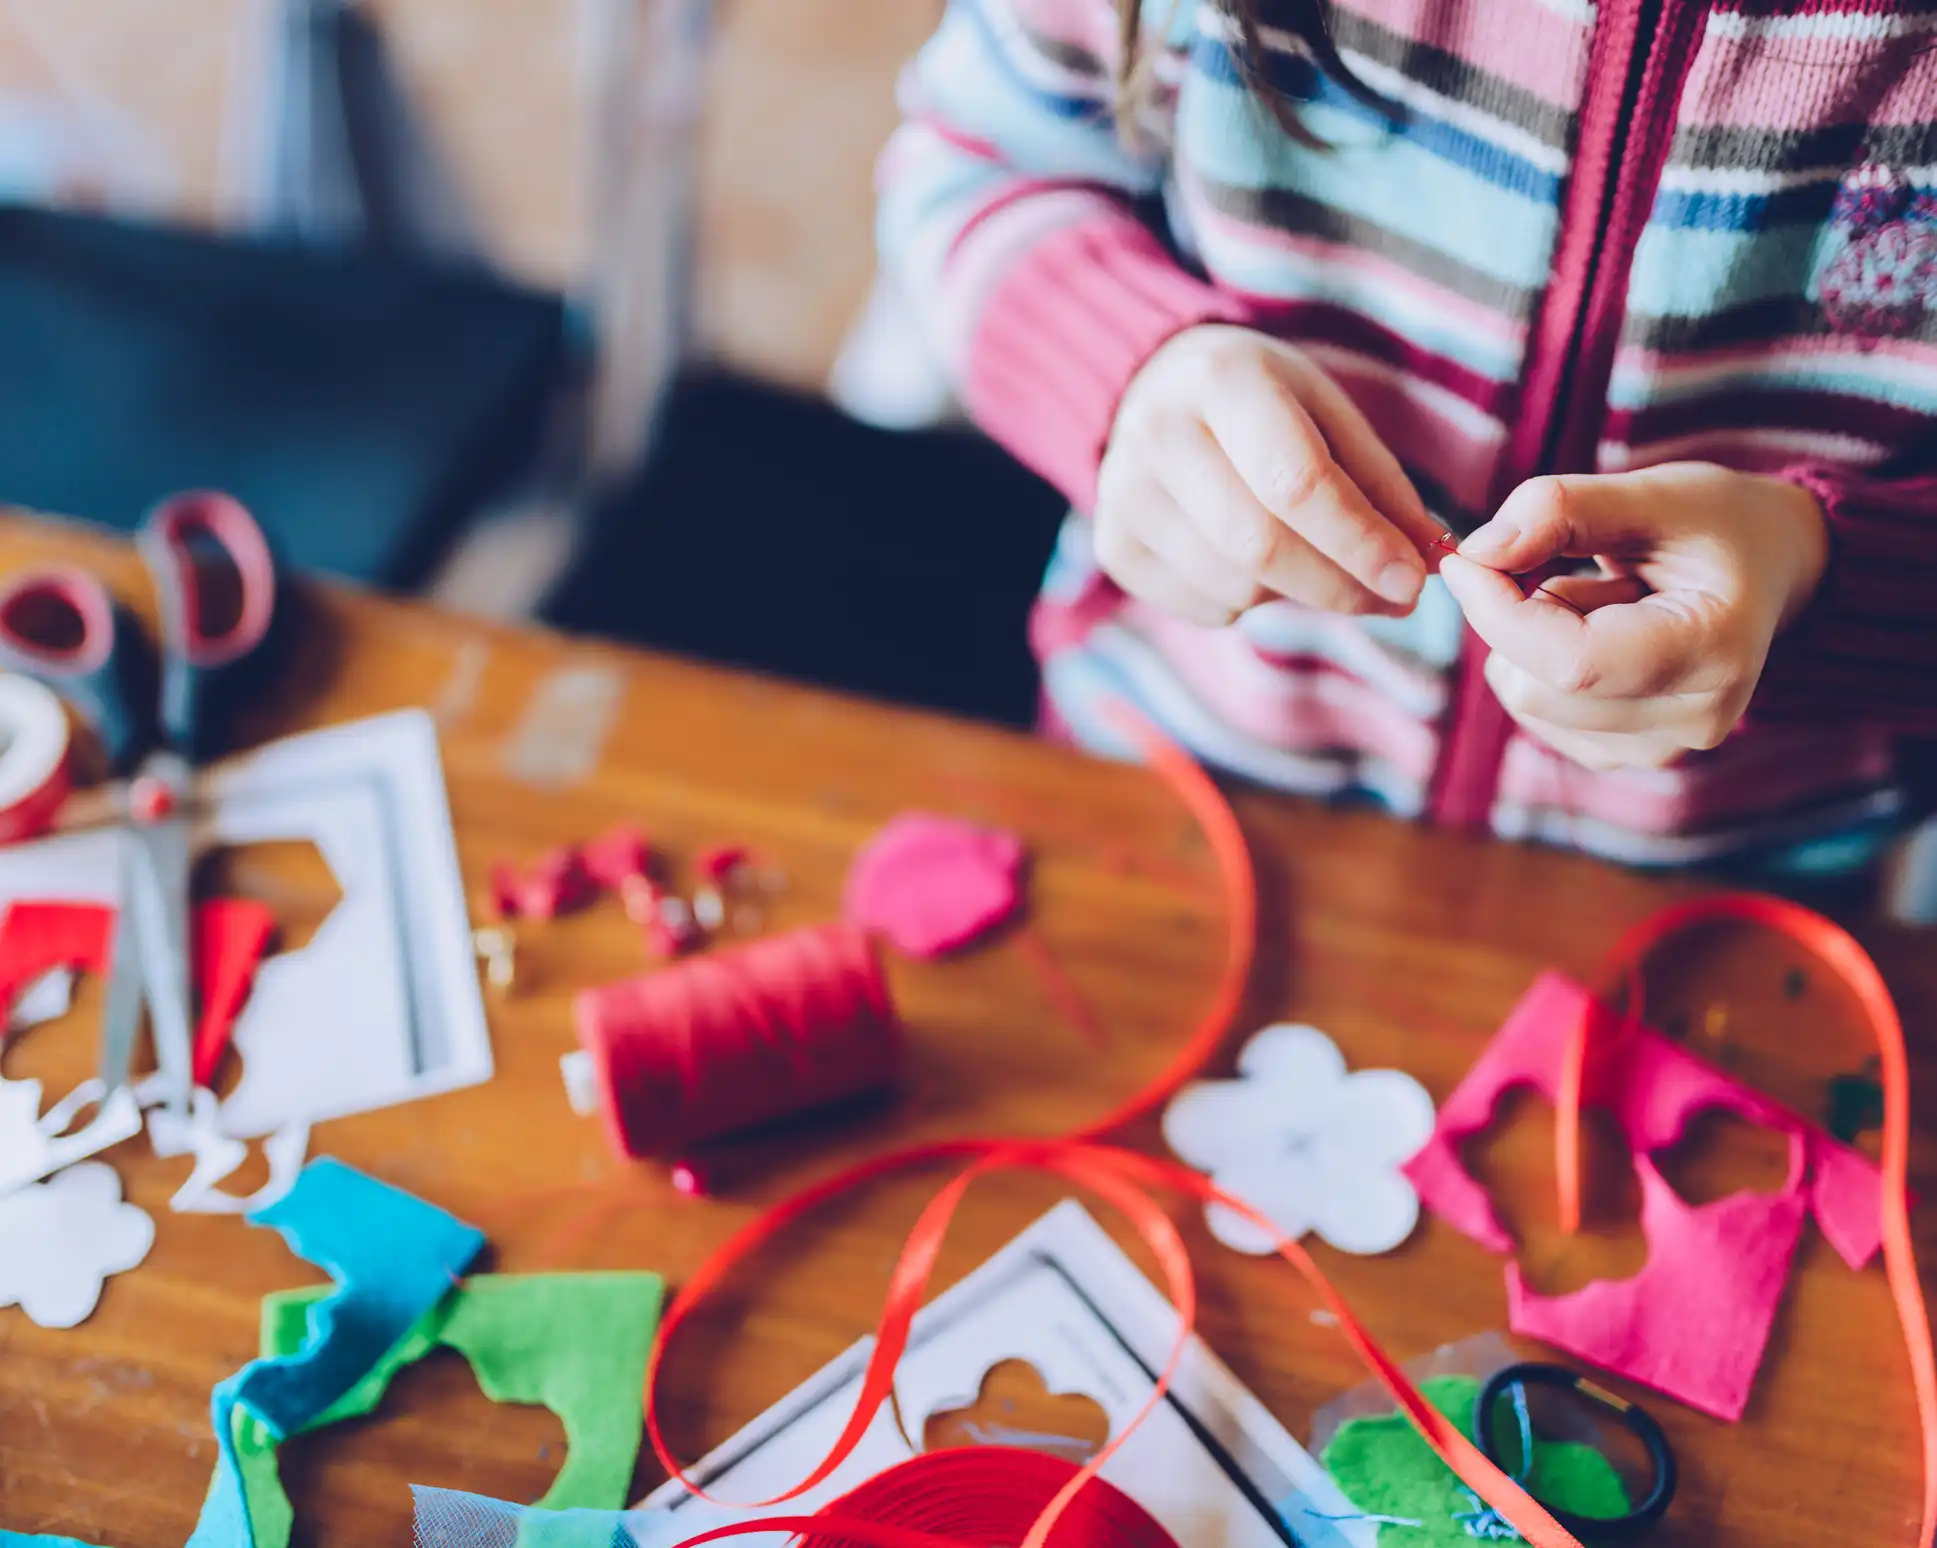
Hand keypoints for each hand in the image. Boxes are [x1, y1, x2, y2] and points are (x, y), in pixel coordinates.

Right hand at [1094, 326, 1444, 626]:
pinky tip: (1252, 561)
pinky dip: (1251, 603)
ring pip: (1236, 588)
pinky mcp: (1113, 546)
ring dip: (1298, 592)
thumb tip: (1422, 566)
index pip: (1296, 482)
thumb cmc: (1263, 402)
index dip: (1361, 542)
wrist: (1154, 392)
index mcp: (1221, 380)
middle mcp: (1157, 434)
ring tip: (1313, 558)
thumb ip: (1379, 486)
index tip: (1413, 581)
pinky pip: (1207, 609)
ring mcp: (1123, 494)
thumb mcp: (1327, 412)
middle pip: (1260, 547)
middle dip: (1340, 586)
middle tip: (1391, 598)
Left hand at [1439, 462, 1828, 770]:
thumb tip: (1477, 553)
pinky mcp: (1628, 754)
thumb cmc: (1717, 523)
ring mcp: (1662, 749)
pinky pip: (1536, 712)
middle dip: (1516, 617)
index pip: (1571, 662)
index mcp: (1714, 653)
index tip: (1464, 559)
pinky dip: (1540, 664)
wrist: (1770, 567)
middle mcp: (1693, 720)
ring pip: (1527, 702)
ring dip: (1531, 639)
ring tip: (1599, 596)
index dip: (1498, 611)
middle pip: (1535, 687)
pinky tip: (1597, 629)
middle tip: (1558, 563)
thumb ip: (1562, 509)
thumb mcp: (1654, 492)